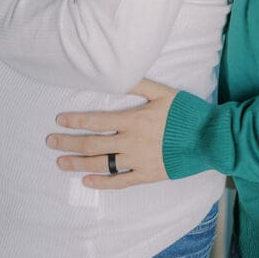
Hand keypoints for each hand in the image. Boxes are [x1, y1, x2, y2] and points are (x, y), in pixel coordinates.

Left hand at [46, 78, 176, 188]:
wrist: (208, 138)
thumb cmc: (185, 112)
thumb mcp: (162, 92)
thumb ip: (139, 84)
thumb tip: (118, 75)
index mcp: (133, 120)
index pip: (97, 121)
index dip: (76, 121)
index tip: (59, 120)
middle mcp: (131, 142)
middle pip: (93, 144)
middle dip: (69, 143)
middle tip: (50, 142)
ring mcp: (138, 160)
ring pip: (102, 163)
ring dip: (78, 163)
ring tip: (61, 162)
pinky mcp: (147, 175)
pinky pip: (120, 181)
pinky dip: (102, 182)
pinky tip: (87, 181)